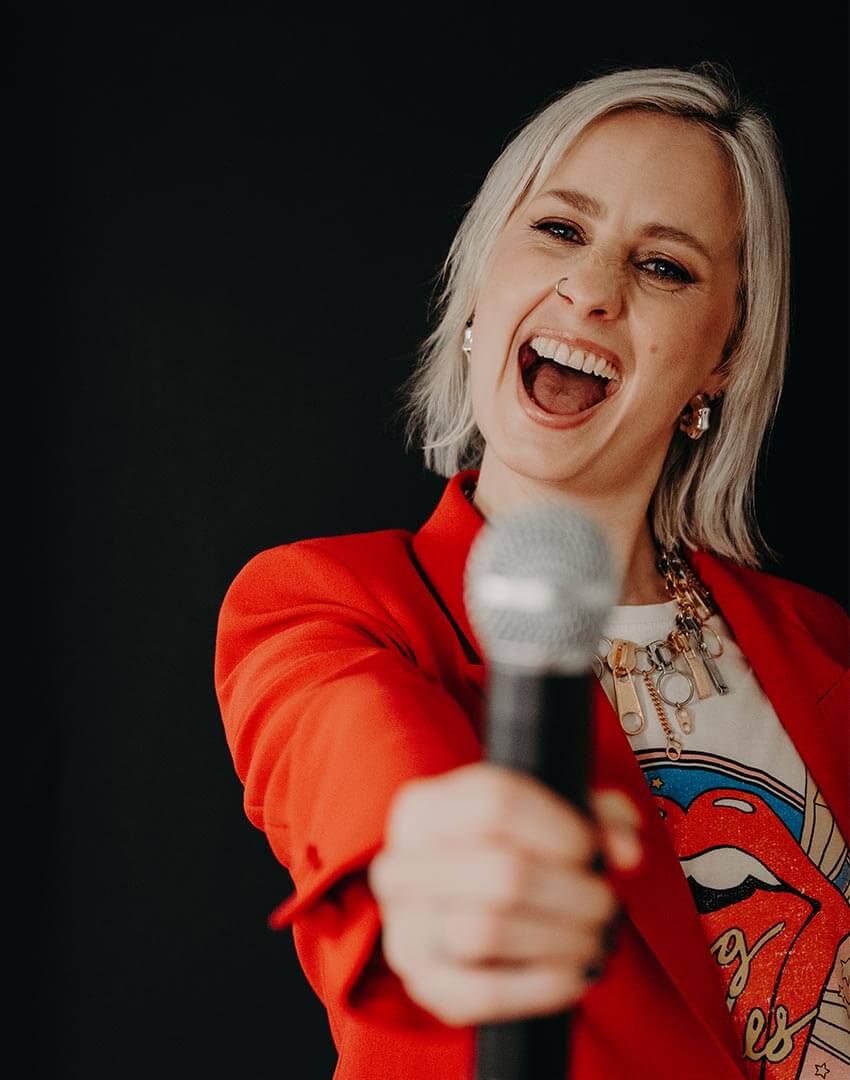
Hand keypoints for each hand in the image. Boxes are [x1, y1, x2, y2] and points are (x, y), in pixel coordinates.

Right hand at [367, 761, 643, 1025]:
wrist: (460, 903)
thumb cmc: (515, 846)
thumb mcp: (552, 812)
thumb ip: (600, 815)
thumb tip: (624, 850)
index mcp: (423, 807)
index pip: (495, 802)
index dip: (560, 828)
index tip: (593, 849)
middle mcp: (399, 865)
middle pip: (501, 874)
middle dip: (575, 894)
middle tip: (608, 903)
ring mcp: (405, 930)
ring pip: (488, 933)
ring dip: (563, 939)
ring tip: (597, 936)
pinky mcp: (425, 986)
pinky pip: (486, 993)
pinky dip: (545, 986)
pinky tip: (577, 972)